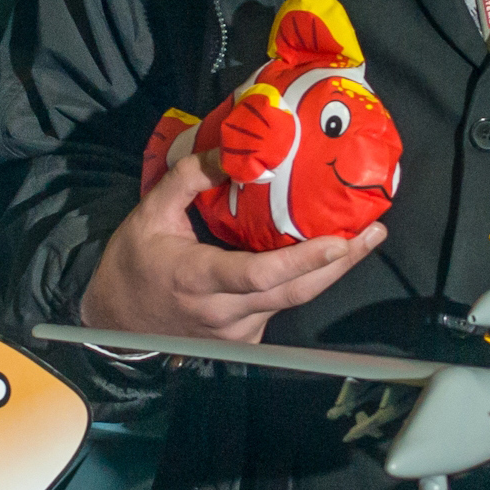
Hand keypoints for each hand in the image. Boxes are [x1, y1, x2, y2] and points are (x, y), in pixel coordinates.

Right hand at [82, 148, 381, 343]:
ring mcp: (237, 331)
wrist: (114, 322)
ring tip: (361, 239)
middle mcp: (224, 313)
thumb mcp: (148, 214)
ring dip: (329, 272)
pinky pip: (281, 308)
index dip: (304, 260)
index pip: (261, 275)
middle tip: (375, 232)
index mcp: (199, 279)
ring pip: (294, 302)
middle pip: (296, 292)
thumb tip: (230, 150)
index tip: (340, 240)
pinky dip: (303, 282)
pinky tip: (323, 258)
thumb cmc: (132, 265)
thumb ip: (187, 179)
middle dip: (341, 263)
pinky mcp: (245, 338)